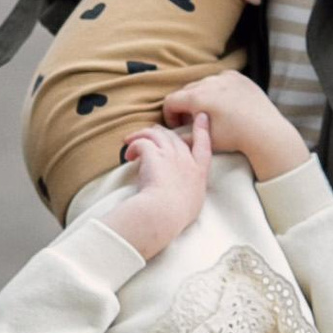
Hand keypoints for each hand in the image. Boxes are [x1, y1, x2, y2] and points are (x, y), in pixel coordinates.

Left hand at [108, 103, 213, 261]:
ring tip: (129, 142)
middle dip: (161, 132)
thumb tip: (185, 195)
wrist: (163, 213)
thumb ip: (191, 193)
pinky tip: (127, 154)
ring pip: (157, 133)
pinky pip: (142, 142)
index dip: (202, 130)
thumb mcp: (192, 204)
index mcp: (198, 172)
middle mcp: (185, 159)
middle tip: (148, 135)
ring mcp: (170, 155)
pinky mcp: (153, 155)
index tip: (201, 116)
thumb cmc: (176, 216)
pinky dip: (134, 144)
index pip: (204, 145)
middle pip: (175, 136)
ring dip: (142, 135)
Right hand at [176, 68, 311, 183]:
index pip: (171, 100)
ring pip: (202, 84)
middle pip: (185, 91)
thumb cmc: (234, 137)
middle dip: (184, 106)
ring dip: (200, 96)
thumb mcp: (206, 140)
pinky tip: (224, 104)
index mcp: (197, 97)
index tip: (177, 126)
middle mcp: (209, 82)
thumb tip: (169, 137)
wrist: (265, 131)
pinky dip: (217, 89)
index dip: (170, 115)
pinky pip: (219, 80)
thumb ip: (183, 138)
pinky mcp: (237, 76)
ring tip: (209, 113)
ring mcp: (224, 77)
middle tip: (192, 122)